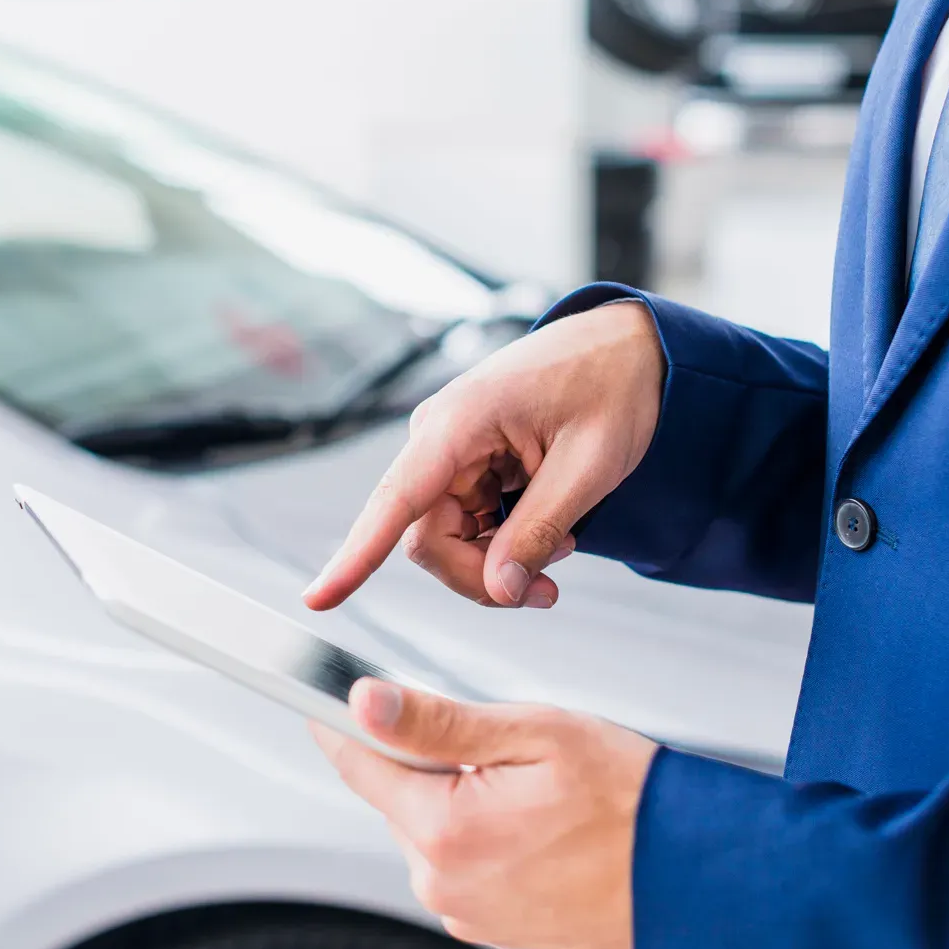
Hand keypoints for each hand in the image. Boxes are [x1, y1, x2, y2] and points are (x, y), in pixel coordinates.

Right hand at [303, 300, 664, 610]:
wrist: (629, 349)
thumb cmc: (613, 386)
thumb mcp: (589, 466)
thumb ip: (537, 531)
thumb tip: (499, 590)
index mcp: (461, 421)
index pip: (396, 500)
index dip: (355, 556)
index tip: (319, 599)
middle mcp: (440, 436)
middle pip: (427, 539)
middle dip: (481, 575)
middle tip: (546, 590)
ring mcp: (450, 451)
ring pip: (446, 539)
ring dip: (497, 562)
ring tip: (562, 550)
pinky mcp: (466, 463)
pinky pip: (465, 524)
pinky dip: (503, 544)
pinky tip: (549, 534)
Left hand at [313, 679, 658, 948]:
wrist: (703, 885)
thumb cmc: (637, 803)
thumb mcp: (538, 736)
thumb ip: (438, 721)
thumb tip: (362, 702)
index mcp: (446, 831)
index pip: (359, 762)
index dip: (343, 719)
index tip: (318, 688)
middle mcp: (443, 883)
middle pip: (399, 794)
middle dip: (434, 760)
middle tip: (504, 748)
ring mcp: (466, 911)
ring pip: (431, 827)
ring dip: (463, 799)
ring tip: (538, 795)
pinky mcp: (490, 927)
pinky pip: (463, 862)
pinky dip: (487, 836)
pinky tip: (542, 828)